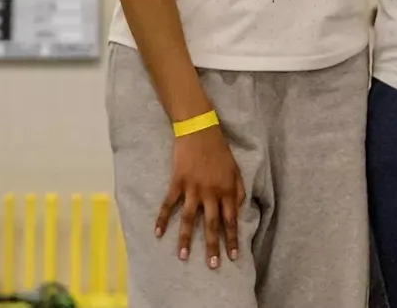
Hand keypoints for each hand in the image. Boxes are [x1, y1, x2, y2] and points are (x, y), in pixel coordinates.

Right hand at [156, 124, 244, 268]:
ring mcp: (192, 188)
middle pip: (211, 224)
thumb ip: (238, 190)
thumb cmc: (220, 150)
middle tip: (213, 265)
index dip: (232, 238)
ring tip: (183, 257)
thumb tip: (239, 209)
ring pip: (189, 219)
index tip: (234, 255)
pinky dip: (162, 219)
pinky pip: (169, 204)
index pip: (231, 220)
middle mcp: (210, 192)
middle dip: (212, 246)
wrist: (200, 131)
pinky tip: (157, 234)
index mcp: (226, 190)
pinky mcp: (177, 183)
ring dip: (185, 239)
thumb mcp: (236, 169)